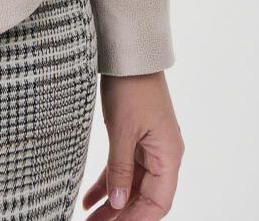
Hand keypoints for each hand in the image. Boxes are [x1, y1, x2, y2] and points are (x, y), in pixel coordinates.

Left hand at [82, 71, 183, 216]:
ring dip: (112, 203)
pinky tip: (89, 199)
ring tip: (89, 220)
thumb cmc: (131, 88)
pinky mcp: (133, 138)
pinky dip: (107, 183)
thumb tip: (119, 204)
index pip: (158, 202)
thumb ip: (121, 170)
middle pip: (143, 197)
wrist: (128, 53)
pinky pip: (121, 168)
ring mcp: (147, 147)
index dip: (137, 218)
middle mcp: (162, 155)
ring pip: (130, 185)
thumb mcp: (123, 131)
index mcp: (169, 156)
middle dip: (120, 215)